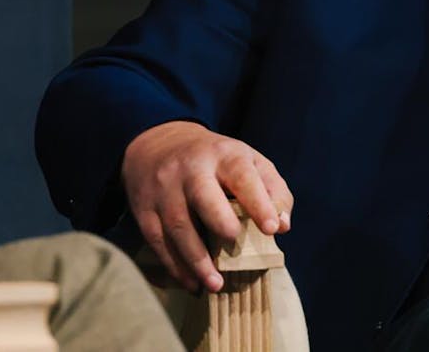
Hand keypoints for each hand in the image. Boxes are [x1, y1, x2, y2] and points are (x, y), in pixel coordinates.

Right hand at [122, 120, 293, 291]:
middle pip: (203, 195)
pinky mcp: (144, 209)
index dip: (259, 203)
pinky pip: (158, 240)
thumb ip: (273, 190)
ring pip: (177, 225)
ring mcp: (164, 189)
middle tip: (235, 244)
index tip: (272, 229)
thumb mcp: (249, 161)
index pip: (243, 177)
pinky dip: (175, 265)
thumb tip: (283, 226)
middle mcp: (191, 169)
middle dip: (220, 222)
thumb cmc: (217, 160)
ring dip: (196, 259)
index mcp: (224, 155)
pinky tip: (192, 283)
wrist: (159, 144)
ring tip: (216, 284)